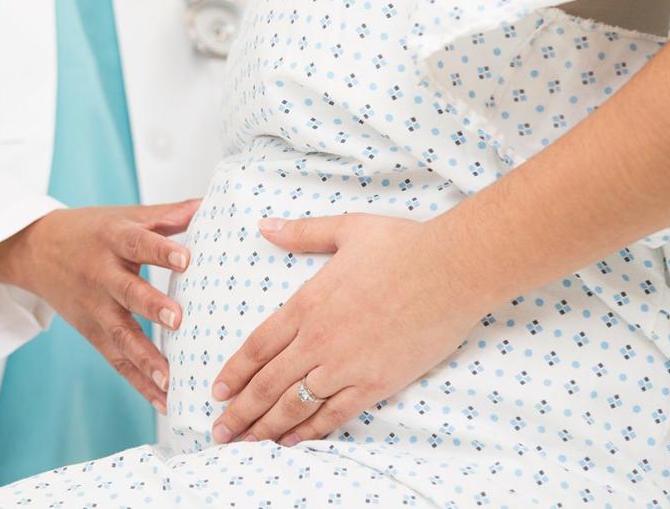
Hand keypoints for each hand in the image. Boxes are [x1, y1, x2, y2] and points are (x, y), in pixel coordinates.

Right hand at [0, 200, 198, 411]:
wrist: (37, 250)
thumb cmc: (91, 231)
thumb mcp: (126, 215)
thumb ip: (167, 215)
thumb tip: (207, 205)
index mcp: (113, 238)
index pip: (138, 243)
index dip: (161, 251)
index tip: (186, 259)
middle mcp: (101, 274)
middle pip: (127, 292)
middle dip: (151, 307)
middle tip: (178, 320)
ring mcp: (94, 307)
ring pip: (120, 335)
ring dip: (145, 359)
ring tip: (170, 380)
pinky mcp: (91, 332)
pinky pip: (116, 360)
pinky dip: (139, 382)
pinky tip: (163, 400)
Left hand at [209, 213, 485, 445]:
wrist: (452, 269)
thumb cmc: (403, 244)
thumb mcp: (346, 228)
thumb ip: (302, 233)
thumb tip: (266, 226)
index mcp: (307, 303)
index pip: (258, 346)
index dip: (235, 372)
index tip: (217, 390)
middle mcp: (319, 339)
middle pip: (267, 383)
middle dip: (239, 411)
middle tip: (218, 430)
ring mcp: (346, 364)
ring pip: (294, 404)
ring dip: (266, 426)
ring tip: (245, 443)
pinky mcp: (376, 383)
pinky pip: (334, 414)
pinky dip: (310, 431)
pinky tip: (292, 442)